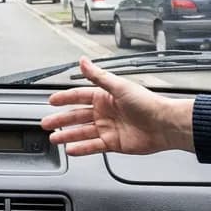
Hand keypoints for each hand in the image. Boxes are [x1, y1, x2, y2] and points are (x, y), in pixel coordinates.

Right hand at [40, 57, 195, 155]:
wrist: (164, 125)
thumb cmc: (147, 103)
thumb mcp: (119, 86)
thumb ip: (98, 76)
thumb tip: (82, 60)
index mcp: (105, 96)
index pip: (79, 96)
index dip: (65, 98)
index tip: (51, 100)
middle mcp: (105, 112)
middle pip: (77, 116)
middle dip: (61, 120)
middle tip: (46, 123)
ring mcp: (108, 128)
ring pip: (82, 132)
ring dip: (68, 135)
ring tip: (54, 139)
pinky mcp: (113, 143)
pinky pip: (93, 146)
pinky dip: (82, 149)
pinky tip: (71, 150)